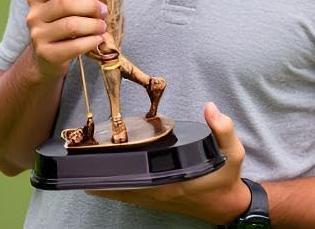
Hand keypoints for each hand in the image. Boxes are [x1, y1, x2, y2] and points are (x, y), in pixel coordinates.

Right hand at [25, 0, 106, 79]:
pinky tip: (98, 39)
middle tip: (104, 12)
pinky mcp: (46, 53)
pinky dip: (91, 41)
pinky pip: (74, 46)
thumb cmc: (61, 28)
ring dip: (93, 25)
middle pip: (65, 4)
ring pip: (71, 25)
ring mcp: (38, 35)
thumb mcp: (61, 11)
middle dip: (91, 6)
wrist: (46, 58)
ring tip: (102, 27)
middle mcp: (34, 16)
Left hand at [89, 102, 250, 223]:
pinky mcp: (157, 201)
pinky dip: (115, 190)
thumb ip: (223, 130)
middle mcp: (160, 193)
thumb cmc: (226, 179)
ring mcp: (157, 200)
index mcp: (173, 182)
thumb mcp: (233, 153)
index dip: (114, 175)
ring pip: (122, 196)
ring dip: (104, 186)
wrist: (227, 205)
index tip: (98, 161)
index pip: (137, 180)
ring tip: (84, 171)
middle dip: (101, 178)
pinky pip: (129, 197)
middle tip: (81, 162)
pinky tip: (103, 182)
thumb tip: (210, 108)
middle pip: (121, 189)